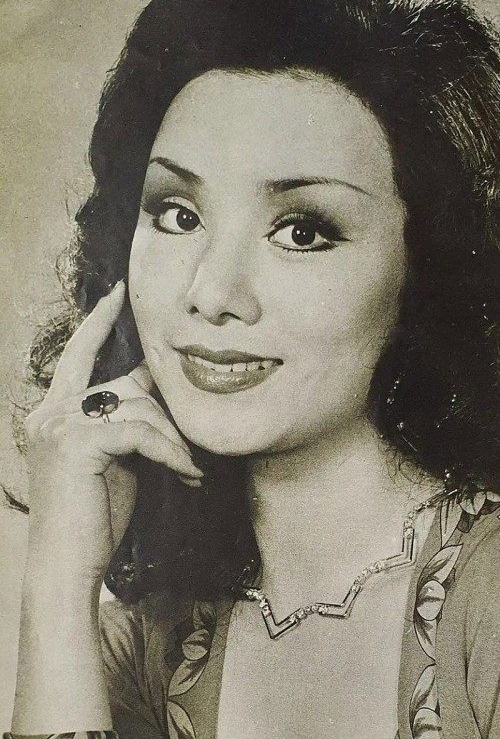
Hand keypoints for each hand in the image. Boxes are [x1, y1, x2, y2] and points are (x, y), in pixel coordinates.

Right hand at [24, 280, 202, 582]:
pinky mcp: (77, 441)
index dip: (99, 323)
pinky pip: (141, 432)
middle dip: (165, 411)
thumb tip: (156, 394)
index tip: (119, 295)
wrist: (68, 567)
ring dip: (173, 439)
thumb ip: (125, 421)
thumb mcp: (113, 458)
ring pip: (138, 408)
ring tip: (190, 470)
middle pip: (125, 385)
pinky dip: (171, 452)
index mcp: (54, 413)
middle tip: (189, 449)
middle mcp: (50, 411)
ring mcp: (59, 424)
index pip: (80, 356)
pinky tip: (189, 474)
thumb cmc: (94, 517)